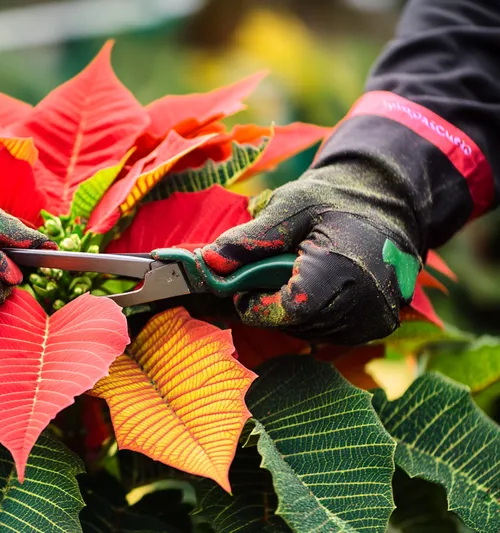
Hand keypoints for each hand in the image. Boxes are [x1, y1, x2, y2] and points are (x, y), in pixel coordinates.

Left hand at [201, 161, 422, 344]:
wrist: (387, 205)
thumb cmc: (333, 201)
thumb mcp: (288, 207)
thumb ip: (249, 238)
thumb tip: (209, 262)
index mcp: (342, 269)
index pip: (289, 310)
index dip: (257, 304)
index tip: (242, 287)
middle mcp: (365, 302)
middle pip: (296, 324)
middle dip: (271, 305)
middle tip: (264, 276)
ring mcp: (374, 319)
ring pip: (309, 332)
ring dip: (289, 312)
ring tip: (291, 276)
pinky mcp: (377, 327)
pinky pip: (328, 333)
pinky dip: (311, 316)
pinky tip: (313, 288)